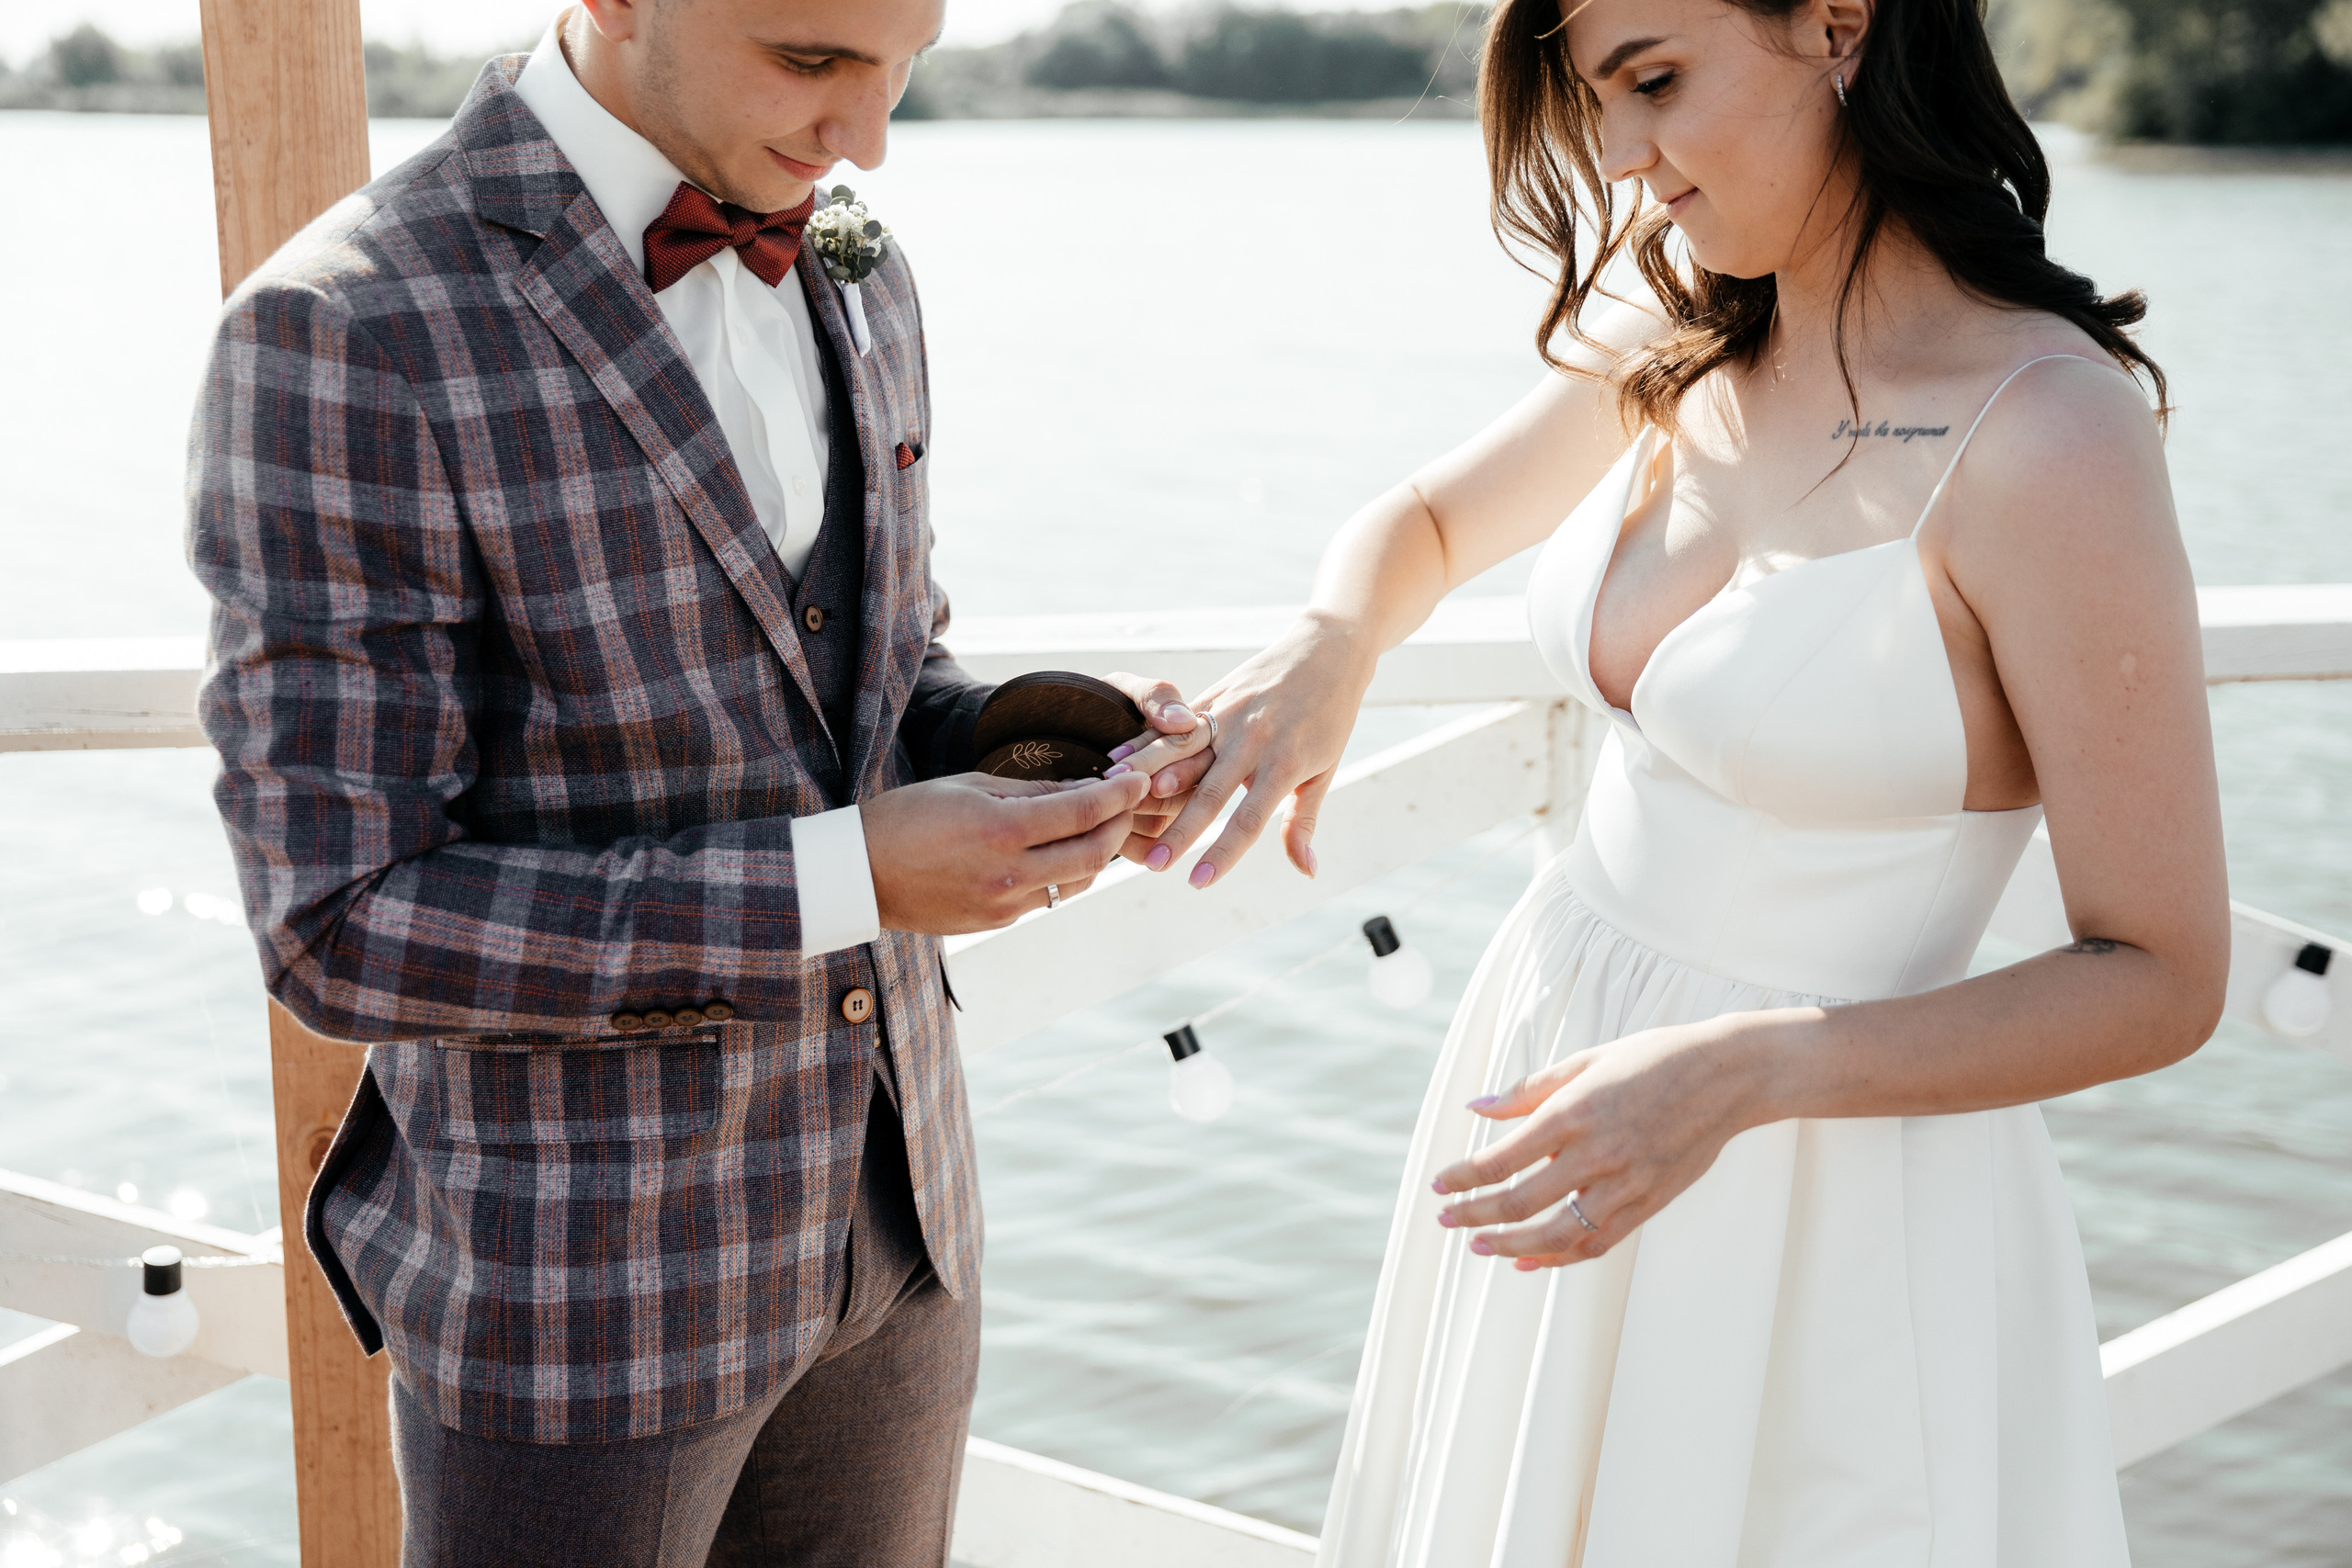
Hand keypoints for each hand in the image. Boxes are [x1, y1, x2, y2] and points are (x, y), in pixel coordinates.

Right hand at [862, 770, 1150, 934]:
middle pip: (1094, 853)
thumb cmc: (908, 817)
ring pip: (1078, 881)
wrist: (860, 874)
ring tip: (1098, 827)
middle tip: (1128, 805)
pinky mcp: (997, 922)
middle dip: (1120, 826)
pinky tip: (1060, 853)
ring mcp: (1005, 904)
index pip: (1084, 811)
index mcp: (1002, 830)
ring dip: (1097, 854)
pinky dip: (1064, 873)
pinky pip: (1048, 898)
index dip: (1120, 795)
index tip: (1139, 781)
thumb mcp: (969, 786)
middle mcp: (1010, 873)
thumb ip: (1031, 791)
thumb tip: (1084, 789)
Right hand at [1114, 612, 1375, 884]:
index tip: (1198, 882)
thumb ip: (1303, 822)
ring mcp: (1229, 713)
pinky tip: (1118, 762)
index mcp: (1284, 762)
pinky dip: (1146, 744)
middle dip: (1179, 831)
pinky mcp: (1213, 695)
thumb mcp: (1324, 771)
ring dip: (1148, 780)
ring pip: (1181, 752)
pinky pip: (1174, 726)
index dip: (1223, 852)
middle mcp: (1252, 738)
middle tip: (1153, 864)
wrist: (1328, 650)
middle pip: (1208, 791)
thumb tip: (1306, 871)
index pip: (1249, 818)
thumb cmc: (1330, 718)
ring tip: (1117, 806)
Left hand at [1430, 1017, 1772, 1267]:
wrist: (1726, 1075)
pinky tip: (1531, 1261)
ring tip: (1481, 1247)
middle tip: (1447, 1220)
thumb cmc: (1652, 1059)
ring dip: (1511, 1247)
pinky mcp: (1650, 1203)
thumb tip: (1477, 1109)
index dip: (1463, 1177)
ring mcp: (1626, 1183)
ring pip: (1556, 1235)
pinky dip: (1559, 1258)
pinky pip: (1597, 1243)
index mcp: (1572, 1112)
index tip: (1440, 1186)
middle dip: (1474, 1216)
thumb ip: (1526, 1091)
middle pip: (1519, 1202)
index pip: (1500, 1159)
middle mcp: (1596, 1153)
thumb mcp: (1583, 1062)